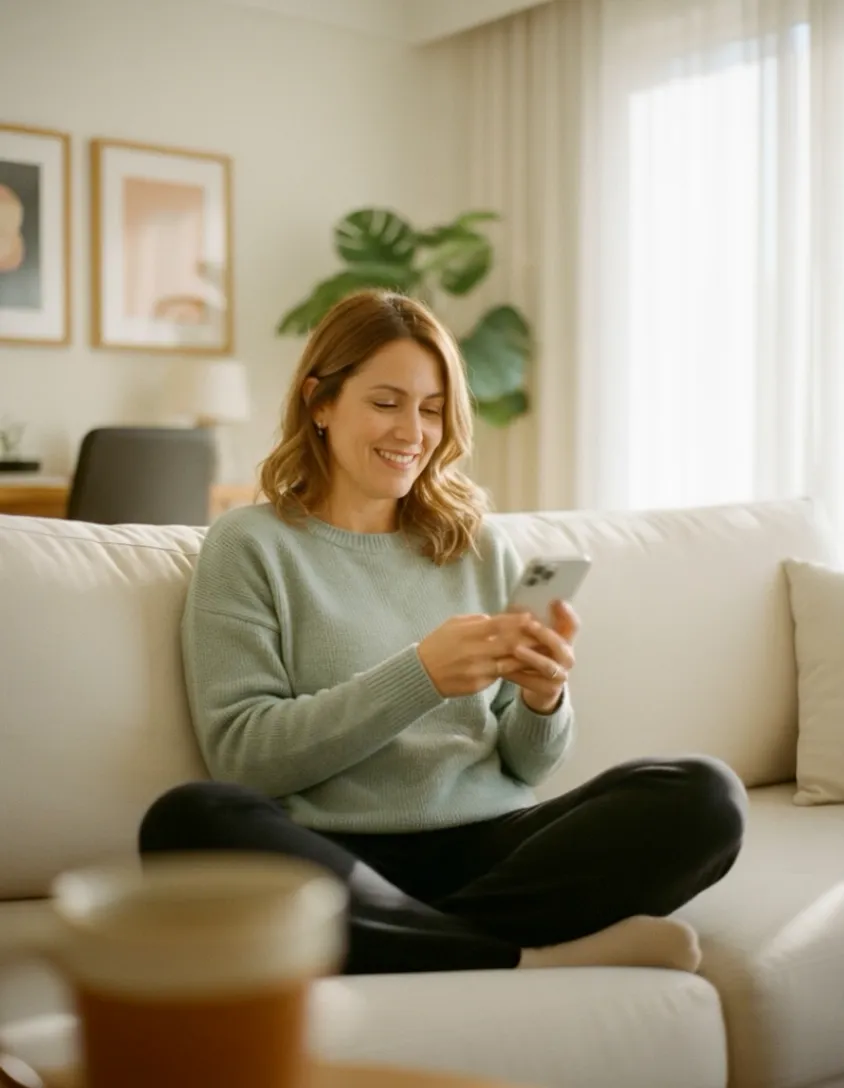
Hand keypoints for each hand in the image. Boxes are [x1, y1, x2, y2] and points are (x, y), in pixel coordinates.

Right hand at [418, 613, 537, 697]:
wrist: (421, 674)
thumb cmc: (438, 644)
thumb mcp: (453, 624)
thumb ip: (476, 621)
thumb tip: (496, 619)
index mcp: (467, 633)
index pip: (498, 625)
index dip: (517, 621)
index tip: (531, 618)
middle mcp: (474, 652)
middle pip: (510, 644)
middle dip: (529, 640)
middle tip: (545, 636)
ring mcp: (477, 670)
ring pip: (510, 663)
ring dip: (527, 658)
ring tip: (541, 652)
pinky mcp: (478, 684)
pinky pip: (499, 675)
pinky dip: (512, 670)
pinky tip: (524, 667)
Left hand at [504, 600, 579, 713]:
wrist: (542, 688)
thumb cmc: (538, 655)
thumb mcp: (538, 639)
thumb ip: (532, 624)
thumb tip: (517, 604)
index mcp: (566, 641)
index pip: (573, 625)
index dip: (566, 614)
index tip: (555, 601)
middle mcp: (567, 657)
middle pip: (560, 645)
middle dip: (544, 634)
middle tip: (529, 624)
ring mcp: (560, 676)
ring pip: (547, 666)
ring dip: (531, 657)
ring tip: (515, 649)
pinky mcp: (549, 690)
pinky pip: (532, 682)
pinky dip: (517, 675)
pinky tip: (503, 668)